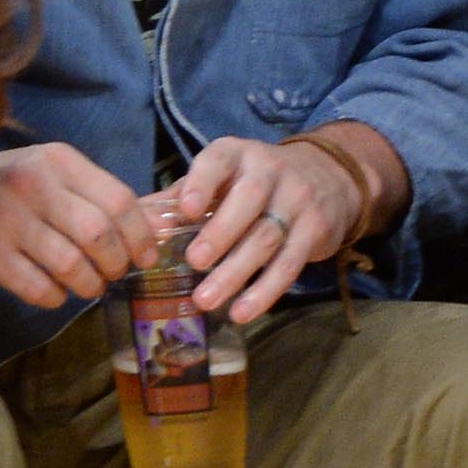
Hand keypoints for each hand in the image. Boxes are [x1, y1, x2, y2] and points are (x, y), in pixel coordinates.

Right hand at [0, 139, 158, 307]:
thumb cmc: (12, 186)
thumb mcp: (54, 173)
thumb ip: (98, 196)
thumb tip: (158, 227)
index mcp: (59, 161)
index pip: (119, 200)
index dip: (141, 236)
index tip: (146, 257)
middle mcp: (33, 183)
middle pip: (98, 235)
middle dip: (116, 264)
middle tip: (113, 273)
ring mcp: (6, 217)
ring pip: (71, 265)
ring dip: (88, 285)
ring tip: (86, 285)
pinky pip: (38, 287)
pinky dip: (55, 297)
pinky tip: (54, 291)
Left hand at [170, 136, 369, 325]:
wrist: (330, 176)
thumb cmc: (256, 182)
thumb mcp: (223, 178)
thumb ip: (181, 197)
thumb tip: (137, 223)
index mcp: (237, 155)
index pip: (218, 162)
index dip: (201, 183)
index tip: (185, 209)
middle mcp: (271, 171)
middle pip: (249, 200)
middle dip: (221, 232)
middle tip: (195, 262)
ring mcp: (298, 199)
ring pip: (268, 236)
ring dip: (236, 271)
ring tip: (206, 299)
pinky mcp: (316, 229)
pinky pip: (290, 264)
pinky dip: (265, 291)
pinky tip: (242, 312)